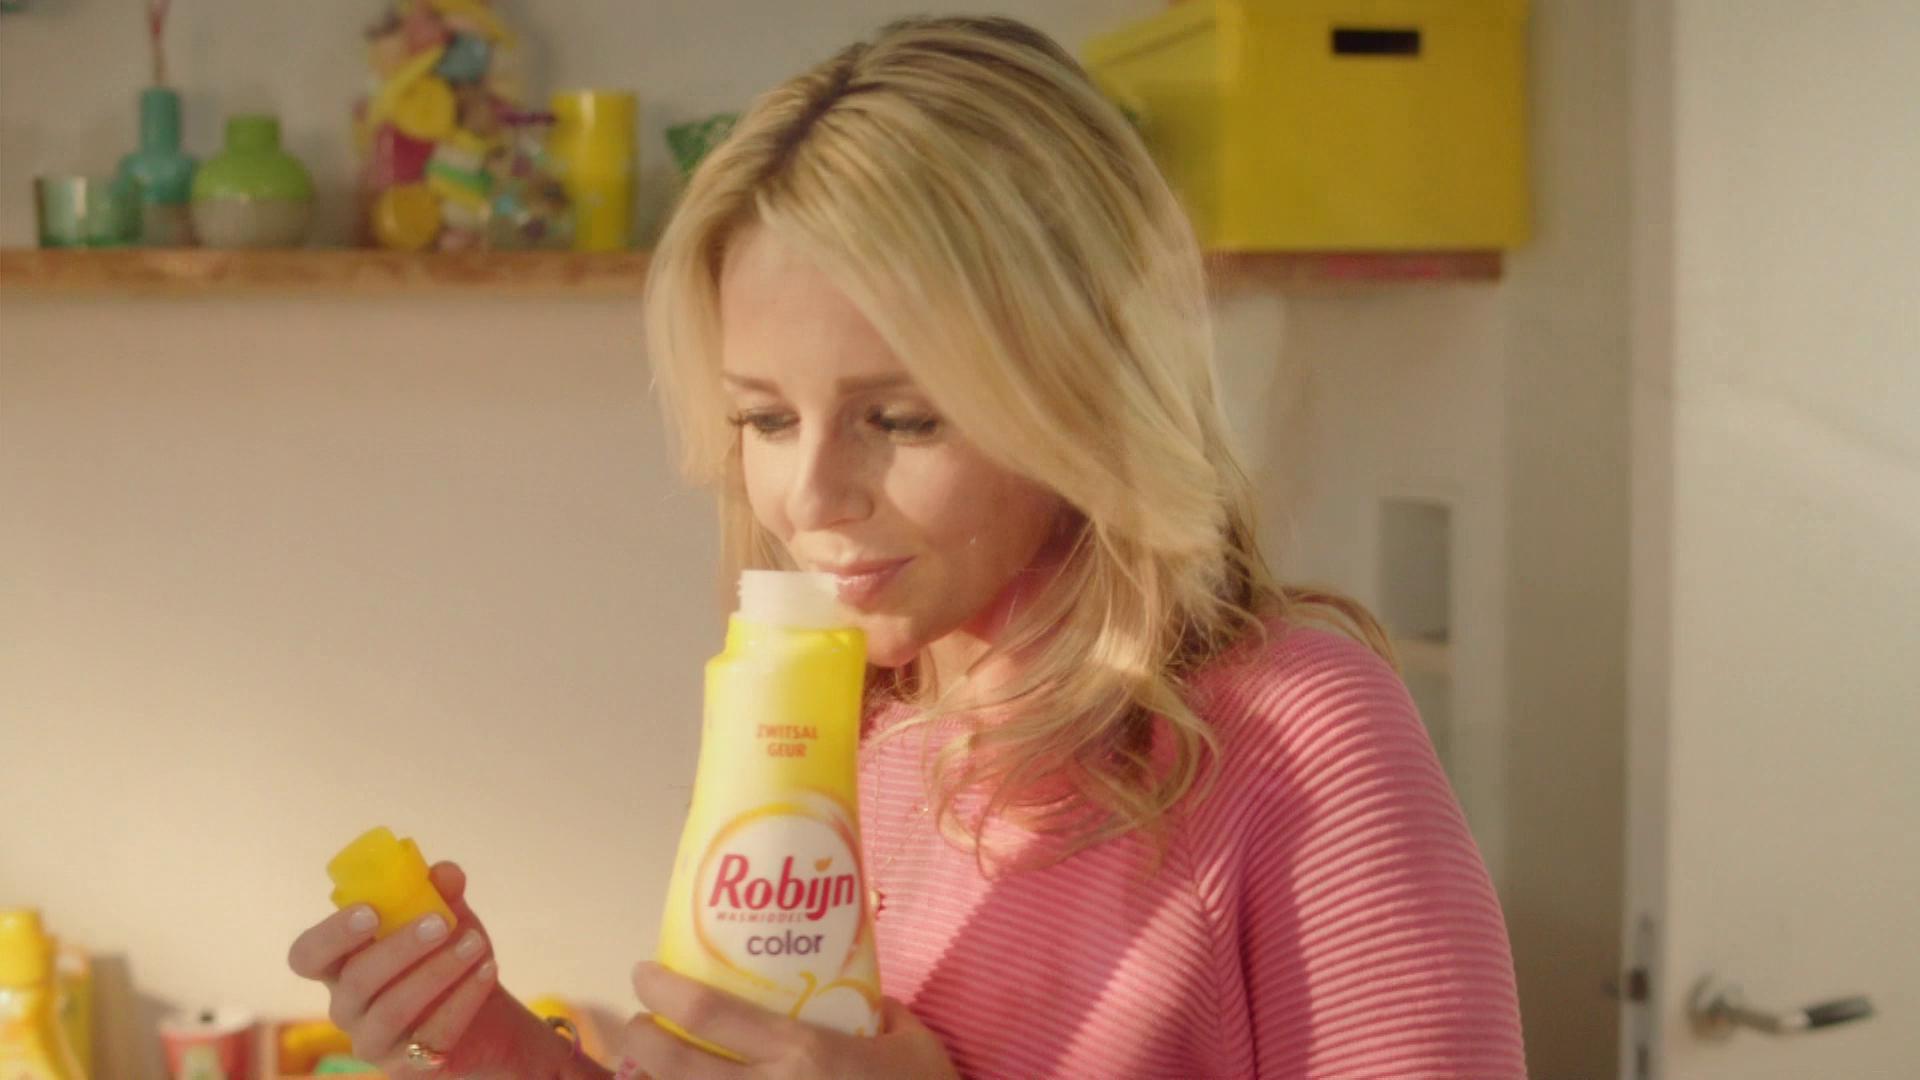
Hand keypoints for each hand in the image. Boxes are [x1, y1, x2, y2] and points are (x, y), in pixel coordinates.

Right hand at [286, 862, 523, 1075]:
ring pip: (392, 1010)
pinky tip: (488, 970)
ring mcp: (372, 1042)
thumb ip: (442, 892)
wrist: (486, 1014)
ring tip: (477, 944)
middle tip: (442, 922)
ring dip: (438, 971)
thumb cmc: (447, 955)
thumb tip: (445, 873)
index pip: (307, 955)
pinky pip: (430, 1037)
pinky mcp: (405, 1068)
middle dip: (401, 947)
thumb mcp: (448, 917)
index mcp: (341, 963)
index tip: (370, 912)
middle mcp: (346, 1006)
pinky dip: (463, 1000)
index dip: (331, 935)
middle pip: (356, 980)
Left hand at [612, 962, 958, 1079]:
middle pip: (677, 1068)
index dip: (664, 991)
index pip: (710, 1015)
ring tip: (653, 1067)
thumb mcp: (910, 1039)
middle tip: (640, 1022)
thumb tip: (848, 988)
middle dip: (643, 1039)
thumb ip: (874, 1007)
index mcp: (805, 1053)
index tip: (645, 973)